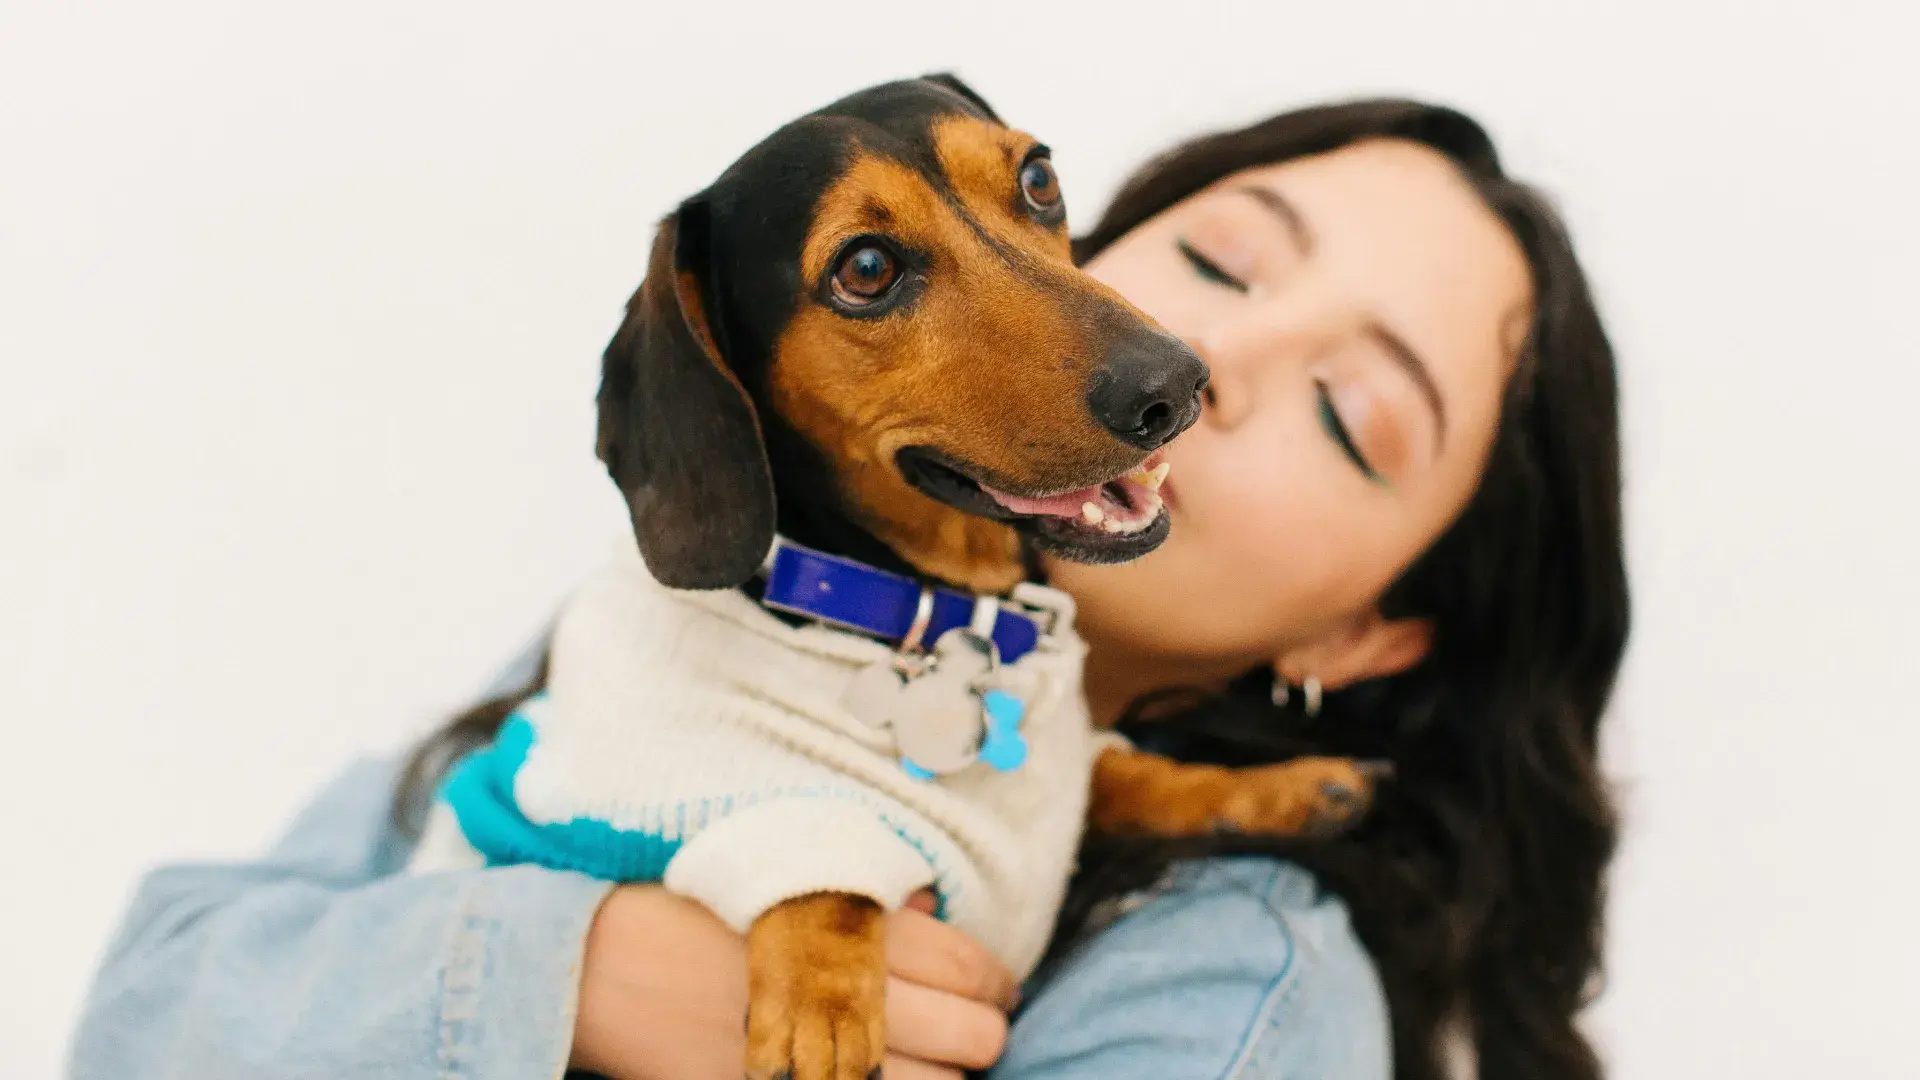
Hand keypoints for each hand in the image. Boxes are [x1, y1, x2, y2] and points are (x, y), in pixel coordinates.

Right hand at [572, 886, 1014, 1079]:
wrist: (606, 961)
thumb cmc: (699, 908)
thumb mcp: (789, 879)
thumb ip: (871, 902)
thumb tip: (937, 912)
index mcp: (858, 929)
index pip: (975, 970)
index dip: (998, 986)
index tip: (996, 991)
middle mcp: (852, 993)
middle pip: (973, 1037)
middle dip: (981, 1036)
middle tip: (969, 1031)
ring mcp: (820, 1055)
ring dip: (944, 1077)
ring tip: (926, 1063)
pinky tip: (874, 1079)